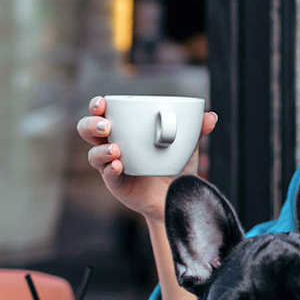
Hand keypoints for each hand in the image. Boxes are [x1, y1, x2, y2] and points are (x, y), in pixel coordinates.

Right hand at [76, 96, 218, 221]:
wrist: (179, 197)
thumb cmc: (177, 167)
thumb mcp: (187, 147)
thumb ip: (197, 130)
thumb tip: (211, 116)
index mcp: (125, 130)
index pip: (102, 113)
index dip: (97, 106)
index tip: (103, 102)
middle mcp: (113, 145)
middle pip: (87, 130)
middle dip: (91, 124)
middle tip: (106, 124)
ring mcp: (111, 165)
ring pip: (93, 154)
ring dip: (101, 149)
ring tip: (116, 149)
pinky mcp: (116, 183)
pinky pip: (107, 174)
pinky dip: (111, 168)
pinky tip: (120, 165)